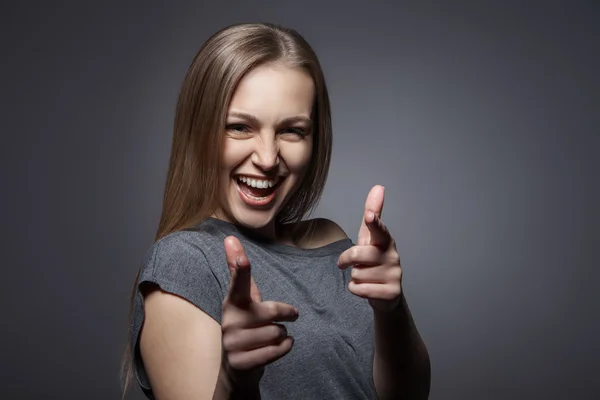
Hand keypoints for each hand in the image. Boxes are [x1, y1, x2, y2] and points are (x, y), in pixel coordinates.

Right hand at [221, 236, 297, 386]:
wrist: (236, 367)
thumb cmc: (245, 324)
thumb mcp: (243, 297)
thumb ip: (239, 271)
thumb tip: (229, 237)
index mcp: (233, 302)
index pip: (238, 282)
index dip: (241, 269)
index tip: (243, 258)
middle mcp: (229, 321)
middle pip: (272, 312)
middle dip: (285, 315)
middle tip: (285, 318)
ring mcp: (232, 343)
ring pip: (277, 333)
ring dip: (283, 335)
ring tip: (270, 337)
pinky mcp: (241, 362)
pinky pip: (276, 350)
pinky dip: (284, 348)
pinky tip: (276, 347)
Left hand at [337, 185, 402, 312]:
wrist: (386, 293)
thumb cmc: (375, 260)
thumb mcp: (370, 237)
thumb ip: (373, 213)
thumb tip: (378, 187)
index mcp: (385, 241)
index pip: (379, 230)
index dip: (374, 222)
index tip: (369, 216)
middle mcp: (392, 256)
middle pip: (358, 254)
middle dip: (347, 260)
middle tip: (350, 264)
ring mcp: (394, 275)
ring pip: (356, 274)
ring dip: (355, 277)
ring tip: (366, 277)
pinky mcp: (391, 292)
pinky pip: (359, 289)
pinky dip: (356, 289)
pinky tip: (366, 288)